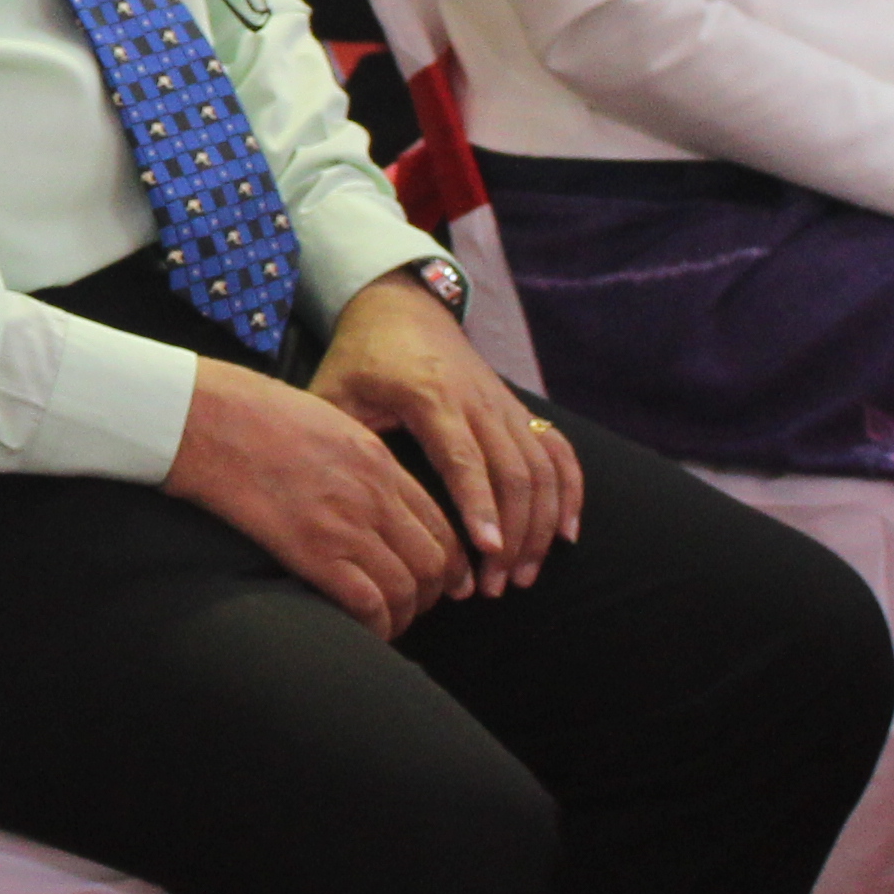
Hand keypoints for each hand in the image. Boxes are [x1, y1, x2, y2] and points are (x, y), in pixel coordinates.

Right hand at [169, 350, 466, 635]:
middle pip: (433, 561)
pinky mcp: (313, 551)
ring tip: (387, 624)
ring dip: (403, 615)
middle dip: (430, 594)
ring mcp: (346, 524)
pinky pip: (368, 603)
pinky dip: (375, 626)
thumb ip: (356, 458)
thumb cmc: (253, 414)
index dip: (447, 562)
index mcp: (379, 461)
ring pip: (407, 587)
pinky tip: (365, 630)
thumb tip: (364, 489)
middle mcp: (374, 495)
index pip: (439, 523)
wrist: (211, 419)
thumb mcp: (326, 421)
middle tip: (412, 606)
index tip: (437, 580)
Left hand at [315, 267, 582, 591]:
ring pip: (541, 468)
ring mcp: (503, 404)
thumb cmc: (361, 357)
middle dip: (513, 534)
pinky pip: (558, 450)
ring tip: (523, 575)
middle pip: (512, 472)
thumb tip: (323, 505)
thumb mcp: (335, 391)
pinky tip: (566, 533)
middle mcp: (476, 400)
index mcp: (428, 396)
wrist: (402, 307)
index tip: (487, 551)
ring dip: (540, 524)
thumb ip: (333, 440)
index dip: (478, 505)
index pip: (463, 458)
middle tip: (498, 587)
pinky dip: (569, 491)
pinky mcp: (519, 408)